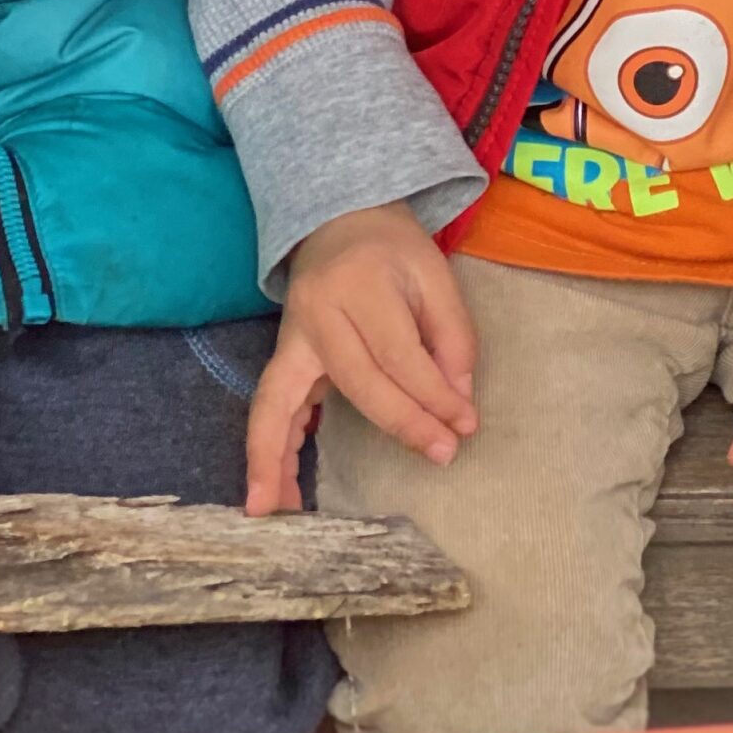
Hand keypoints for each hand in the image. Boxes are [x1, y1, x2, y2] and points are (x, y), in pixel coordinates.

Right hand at [245, 202, 476, 513]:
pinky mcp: (281, 353)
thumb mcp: (435, 276)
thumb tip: (458, 406)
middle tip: (442, 455)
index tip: (466, 424)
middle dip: (402, 423)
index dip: (435, 394)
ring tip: (278, 513)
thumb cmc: (394, 250)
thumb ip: (453, 337)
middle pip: (358, 381)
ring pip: (280, 402)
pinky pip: (266, 408)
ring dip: (276, 460)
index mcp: (361, 283)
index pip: (400, 353)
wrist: (340, 219)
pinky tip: (272, 495)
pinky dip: (266, 451)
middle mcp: (317, 311)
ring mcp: (290, 335)